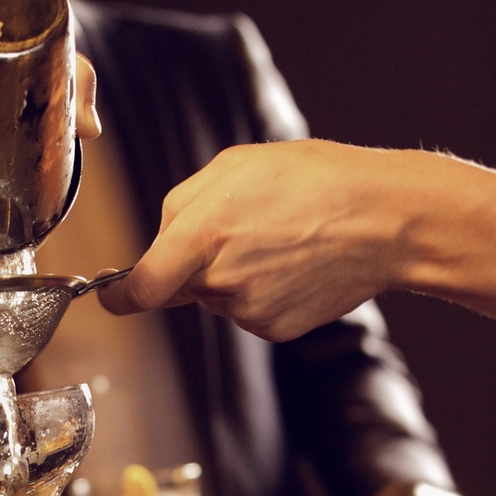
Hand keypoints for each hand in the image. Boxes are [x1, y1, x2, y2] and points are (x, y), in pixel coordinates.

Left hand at [101, 141, 428, 341]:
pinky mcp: (275, 328)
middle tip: (245, 226)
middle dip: (195, 261)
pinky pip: (248, 310)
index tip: (111, 297)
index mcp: (202, 235)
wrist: (384, 221)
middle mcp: (221, 281)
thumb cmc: (314, 181)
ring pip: (217, 296)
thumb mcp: (235, 166)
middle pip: (182, 283)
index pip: (140, 288)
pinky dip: (261, 291)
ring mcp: (249, 310)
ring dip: (232, 273)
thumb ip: (182, 203)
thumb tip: (161, 240)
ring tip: (280, 239)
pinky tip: (293, 264)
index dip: (119, 296)